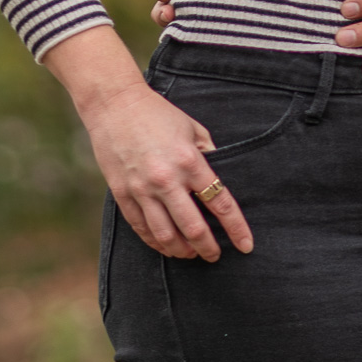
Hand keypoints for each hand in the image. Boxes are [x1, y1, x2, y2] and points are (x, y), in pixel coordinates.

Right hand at [45, 27, 251, 260]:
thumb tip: (219, 176)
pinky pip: (141, 228)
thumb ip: (207, 153)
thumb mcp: (192, 128)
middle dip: (208, 248)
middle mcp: (167, 179)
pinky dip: (155, 242)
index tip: (246, 245)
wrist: (115, 105)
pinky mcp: (122, 194)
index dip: (235, 228)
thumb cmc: (158, 114)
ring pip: (166, 235)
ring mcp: (143, 189)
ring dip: (181, 251)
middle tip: (215, 255)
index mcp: (190, 161)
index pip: (220, 202)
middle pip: (194, 228)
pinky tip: (165, 246)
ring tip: (191, 254)